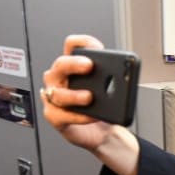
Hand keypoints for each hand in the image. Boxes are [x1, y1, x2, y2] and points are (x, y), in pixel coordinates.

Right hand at [42, 35, 141, 174]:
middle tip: (89, 66)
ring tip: (89, 97)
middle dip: (74, 64)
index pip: (72, 46)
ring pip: (57, 93)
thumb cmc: (102, 107)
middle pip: (60, 65)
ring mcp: (54, 97)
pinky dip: (78, 117)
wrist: (101, 132)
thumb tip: (121, 76)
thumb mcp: (110, 90)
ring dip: (74, 94)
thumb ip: (112, 79)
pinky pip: (61, 115)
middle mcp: (59, 78)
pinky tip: (91, 116)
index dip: (83, 43)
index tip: (97, 47)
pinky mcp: (54, 116)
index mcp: (72, 66)